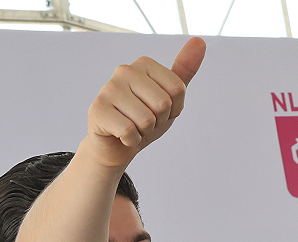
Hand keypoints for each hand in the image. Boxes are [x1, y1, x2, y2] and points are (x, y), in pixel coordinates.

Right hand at [85, 38, 205, 168]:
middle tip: (144, 121)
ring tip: (132, 127)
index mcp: (144, 63)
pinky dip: (131, 140)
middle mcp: (124, 71)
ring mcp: (109, 88)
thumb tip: (199, 41)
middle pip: (163, 104)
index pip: (177, 89)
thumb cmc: (144, 119)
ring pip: (146, 120)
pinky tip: (121, 135)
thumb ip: (184, 70)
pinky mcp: (98, 109)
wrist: (117, 145)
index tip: (158, 110)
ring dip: (144, 132)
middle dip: (158, 121)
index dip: (173, 108)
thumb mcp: (170, 96)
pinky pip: (129, 131)